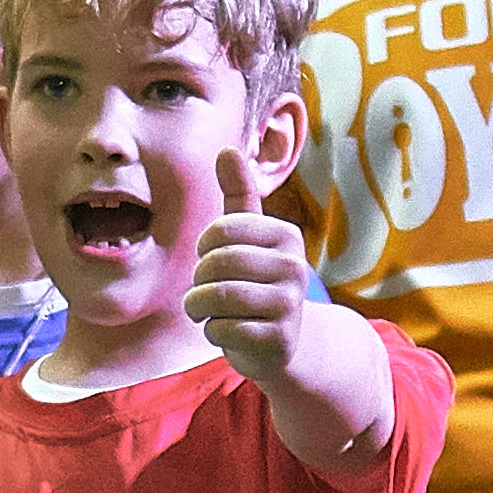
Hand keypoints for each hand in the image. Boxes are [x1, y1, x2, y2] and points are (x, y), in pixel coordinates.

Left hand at [181, 151, 314, 374]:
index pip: (222, 229)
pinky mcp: (279, 341)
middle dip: (198, 279)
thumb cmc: (254, 281)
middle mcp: (294, 267)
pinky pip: (223, 330)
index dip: (204, 246)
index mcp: (285, 235)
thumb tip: (227, 148)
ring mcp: (290, 305)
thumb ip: (237, 195)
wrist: (279, 344)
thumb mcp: (247, 238)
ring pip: (218, 298)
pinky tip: (224, 331)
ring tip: (203, 310)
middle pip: (218, 263)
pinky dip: (212, 332)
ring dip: (198, 307)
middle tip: (203, 290)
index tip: (210, 258)